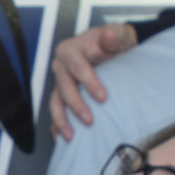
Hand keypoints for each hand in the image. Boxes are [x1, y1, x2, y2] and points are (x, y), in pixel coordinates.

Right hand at [44, 22, 134, 140]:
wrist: (117, 51)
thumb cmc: (116, 42)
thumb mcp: (118, 36)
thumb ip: (114, 36)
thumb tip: (109, 35)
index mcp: (70, 49)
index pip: (75, 66)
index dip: (87, 82)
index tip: (102, 97)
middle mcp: (61, 66)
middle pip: (63, 87)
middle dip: (75, 105)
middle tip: (90, 121)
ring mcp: (61, 82)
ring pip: (55, 102)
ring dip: (61, 120)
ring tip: (71, 136)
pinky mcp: (64, 96)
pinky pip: (57, 112)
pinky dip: (57, 126)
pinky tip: (62, 139)